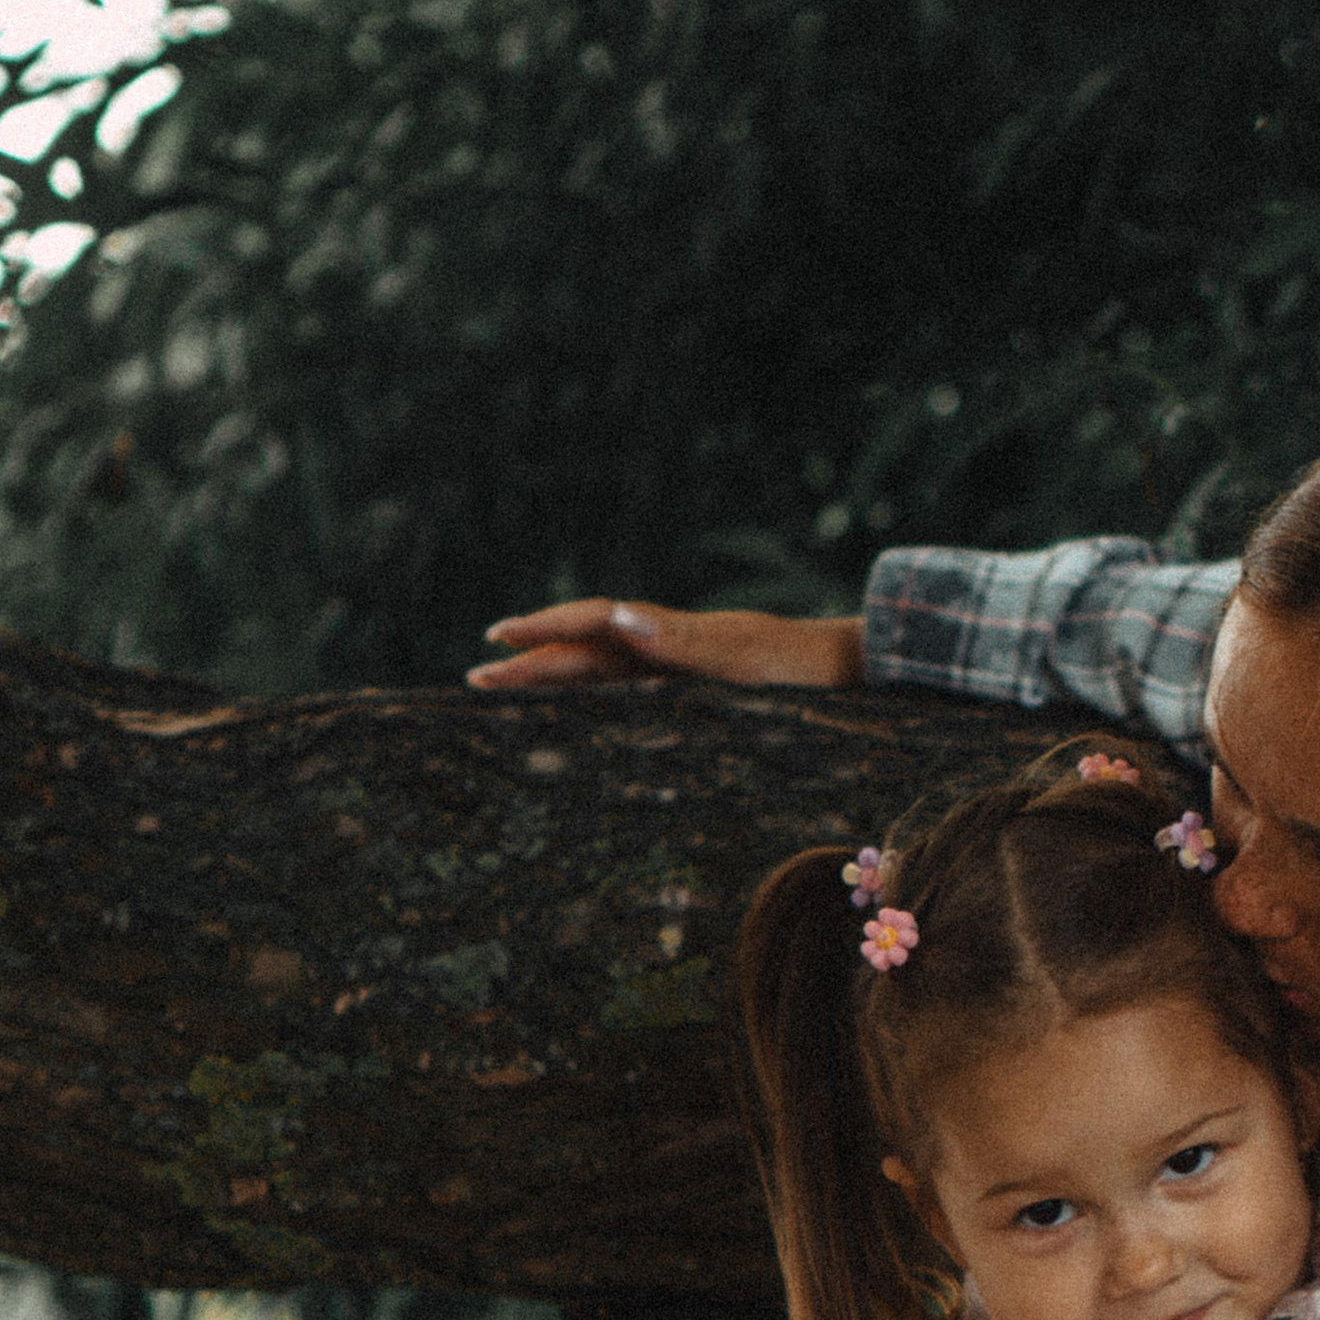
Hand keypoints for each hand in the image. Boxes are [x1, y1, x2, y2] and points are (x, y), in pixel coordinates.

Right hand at [466, 601, 866, 691]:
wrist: (844, 666)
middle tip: (475, 678)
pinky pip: (626, 686)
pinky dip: (591, 691)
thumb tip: (621, 616)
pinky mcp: (691, 683)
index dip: (543, 633)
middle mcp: (664, 644)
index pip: (590, 627)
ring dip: (554, 673)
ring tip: (508, 682)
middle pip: (584, 648)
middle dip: (531, 661)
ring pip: (599, 665)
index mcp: (667, 635)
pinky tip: (579, 703)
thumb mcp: (741, 657)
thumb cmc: (796, 666)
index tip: (496, 642)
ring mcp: (676, 663)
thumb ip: (681, 640)